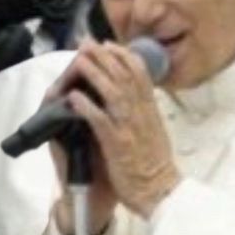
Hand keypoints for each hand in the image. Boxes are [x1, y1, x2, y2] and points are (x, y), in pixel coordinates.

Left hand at [50, 39, 179, 231]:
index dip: (123, 55)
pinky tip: (74, 97)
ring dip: (95, 74)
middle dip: (104, 56)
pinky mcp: (117, 144)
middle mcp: (141, 112)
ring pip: (112, 92)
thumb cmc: (156, 164)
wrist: (161, 190)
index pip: (140, 72)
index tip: (108, 44)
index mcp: (150, 108)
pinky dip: (87, 106)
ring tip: (79, 60)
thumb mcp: (155, 129)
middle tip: (87, 43)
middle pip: (124, 75)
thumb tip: (136, 92)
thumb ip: (145, 109)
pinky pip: (101, 121)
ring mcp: (129, 127)